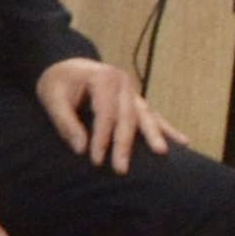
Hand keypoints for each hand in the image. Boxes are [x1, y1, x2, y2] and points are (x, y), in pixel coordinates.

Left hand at [39, 55, 175, 170]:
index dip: (101, 138)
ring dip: (154, 136)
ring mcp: (133, 91)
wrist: (67, 66)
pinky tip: (182, 142)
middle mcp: (123, 83)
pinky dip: (166, 128)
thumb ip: (65, 123)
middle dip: (124, 145)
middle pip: (127, 117)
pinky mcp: (136, 99)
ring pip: (145, 116)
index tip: (96, 161)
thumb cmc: (57, 83)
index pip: (105, 113)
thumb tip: (81, 149)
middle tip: (122, 169)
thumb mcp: (52, 99)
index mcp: (103, 79)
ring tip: (162, 153)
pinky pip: (153, 115)